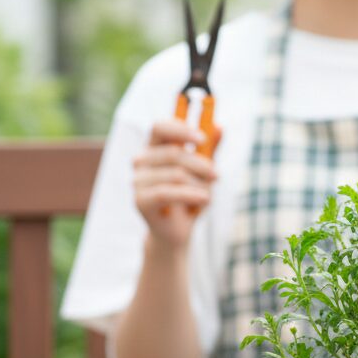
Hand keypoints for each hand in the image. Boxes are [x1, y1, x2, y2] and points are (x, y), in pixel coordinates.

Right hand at [133, 119, 221, 248]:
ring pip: (177, 174)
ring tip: (207, 195)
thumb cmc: (191, 196)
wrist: (178, 231)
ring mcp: (138, 181)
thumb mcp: (204, 171)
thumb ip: (210, 149)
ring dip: (199, 185)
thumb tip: (220, 127)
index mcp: (154, 148)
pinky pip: (169, 192)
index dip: (180, 130)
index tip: (202, 139)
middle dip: (201, 164)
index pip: (159, 127)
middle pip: (173, 153)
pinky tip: (204, 200)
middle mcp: (141, 161)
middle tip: (217, 175)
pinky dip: (192, 195)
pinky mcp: (140, 200)